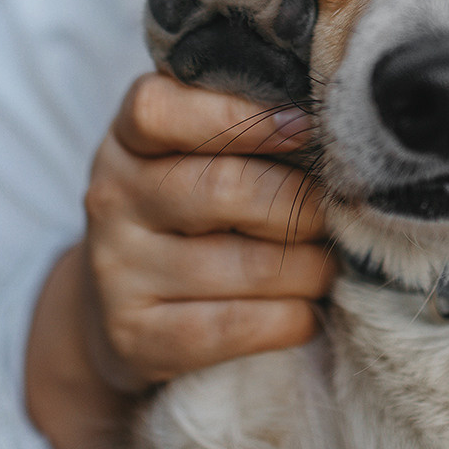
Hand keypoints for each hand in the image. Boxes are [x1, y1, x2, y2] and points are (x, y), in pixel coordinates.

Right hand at [25, 73, 333, 448]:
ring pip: (249, 264)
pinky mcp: (135, 336)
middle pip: (225, 188)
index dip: (239, 117)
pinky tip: (305, 310)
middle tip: (337, 213)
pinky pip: (239, 326)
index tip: (304, 127)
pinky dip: (293, 318)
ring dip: (311, 268)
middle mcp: (112, 199)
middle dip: (302, 204)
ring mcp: (118, 271)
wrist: (121, 312)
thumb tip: (333, 123)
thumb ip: (246, 127)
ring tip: (325, 265)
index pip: (159, 111)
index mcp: (127, 140)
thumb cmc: (188, 215)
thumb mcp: (194, 156)